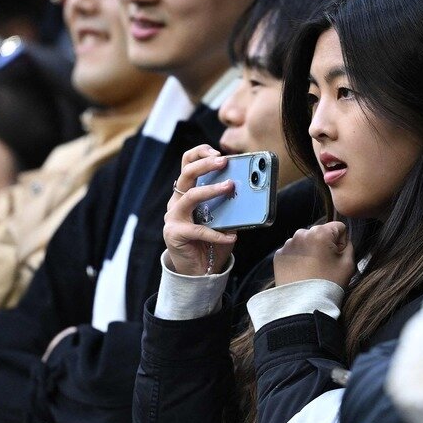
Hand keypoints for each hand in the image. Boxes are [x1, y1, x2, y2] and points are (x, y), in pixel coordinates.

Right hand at [163, 145, 237, 275]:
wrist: (198, 270)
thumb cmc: (211, 241)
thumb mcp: (223, 219)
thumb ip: (229, 205)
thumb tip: (248, 190)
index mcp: (186, 193)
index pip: (187, 164)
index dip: (199, 153)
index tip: (218, 152)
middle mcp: (176, 202)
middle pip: (186, 174)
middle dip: (205, 164)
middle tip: (223, 162)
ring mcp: (173, 217)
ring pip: (190, 196)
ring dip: (211, 190)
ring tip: (229, 187)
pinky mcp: (174, 234)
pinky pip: (198, 230)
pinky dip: (217, 233)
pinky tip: (231, 237)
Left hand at [272, 221, 354, 287]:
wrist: (303, 304)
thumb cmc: (329, 284)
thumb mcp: (348, 264)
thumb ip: (349, 246)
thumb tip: (343, 240)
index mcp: (320, 233)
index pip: (338, 227)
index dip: (341, 241)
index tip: (338, 255)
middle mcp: (302, 234)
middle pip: (319, 232)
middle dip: (323, 244)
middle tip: (324, 264)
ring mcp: (288, 244)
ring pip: (304, 241)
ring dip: (309, 250)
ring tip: (311, 269)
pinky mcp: (279, 255)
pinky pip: (292, 251)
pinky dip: (297, 258)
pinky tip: (301, 271)